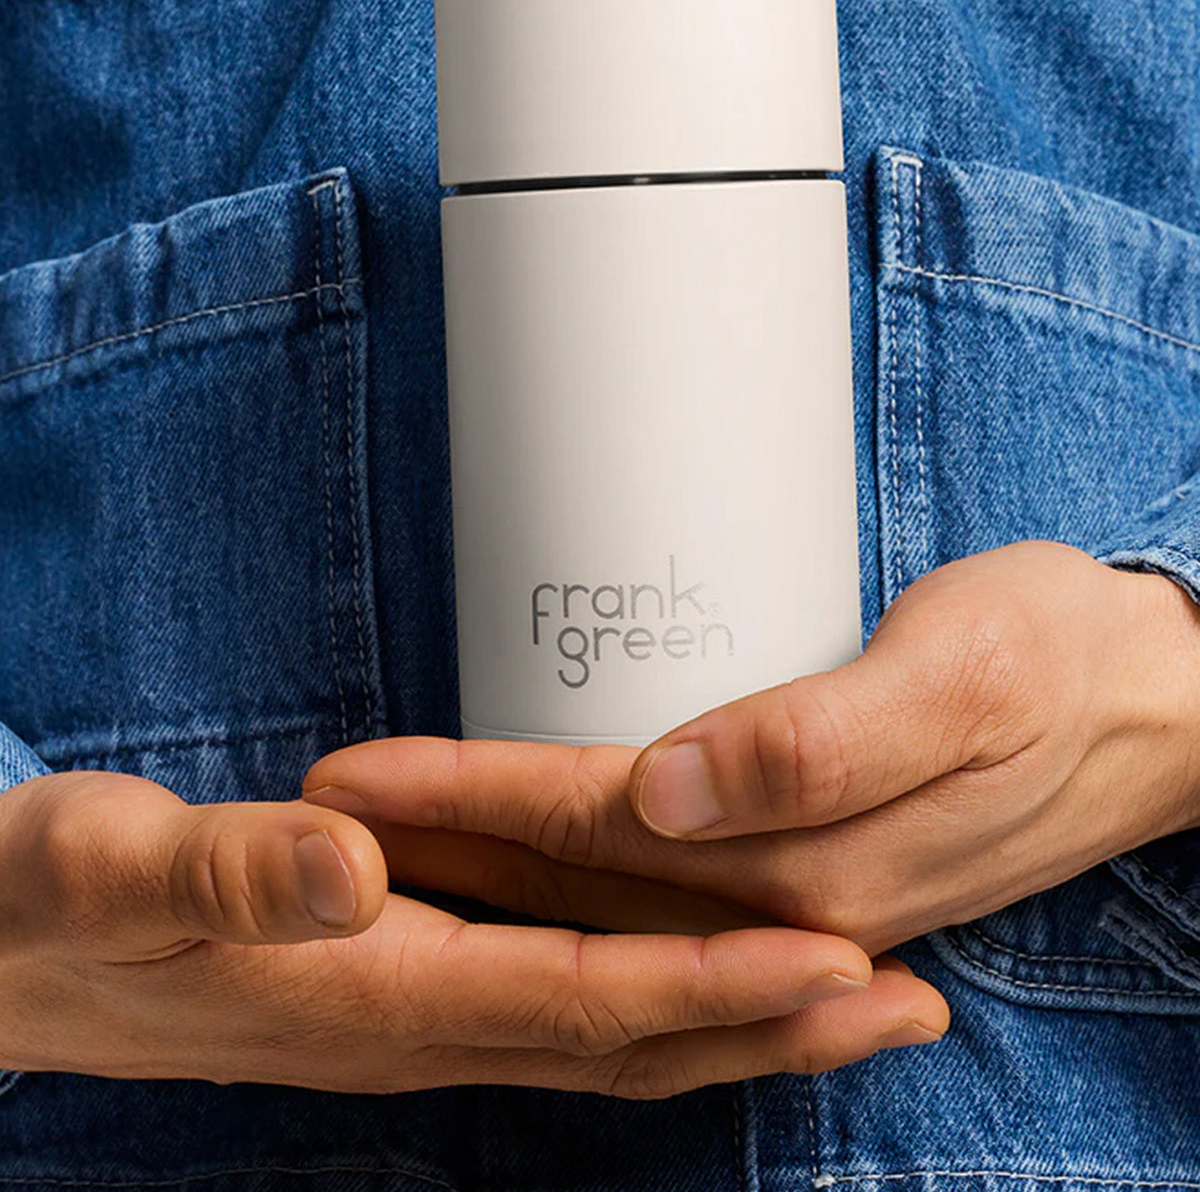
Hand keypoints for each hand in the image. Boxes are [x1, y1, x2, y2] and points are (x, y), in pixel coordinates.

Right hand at [0, 769, 945, 1098]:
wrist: (7, 958)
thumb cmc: (59, 907)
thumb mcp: (118, 868)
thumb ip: (235, 872)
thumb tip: (351, 859)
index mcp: (370, 990)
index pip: (579, 998)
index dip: (711, 982)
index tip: (834, 959)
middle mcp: (416, 1026)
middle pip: (632, 1043)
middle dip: (774, 1028)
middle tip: (912, 1002)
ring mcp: (416, 1022)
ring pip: (614, 1042)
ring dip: (740, 1025)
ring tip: (858, 998)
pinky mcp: (408, 995)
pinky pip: (567, 1016)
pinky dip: (661, 1005)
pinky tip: (705, 978)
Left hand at [301, 541, 1199, 958]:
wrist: (1153, 704)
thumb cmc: (1060, 662)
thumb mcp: (965, 675)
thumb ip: (822, 741)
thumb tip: (672, 791)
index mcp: (805, 870)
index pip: (587, 837)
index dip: (460, 802)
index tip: (349, 781)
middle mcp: (787, 909)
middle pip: (572, 881)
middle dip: (438, 844)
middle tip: (321, 806)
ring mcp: (797, 901)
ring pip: (603, 897)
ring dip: (487, 868)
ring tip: (387, 834)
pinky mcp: (809, 869)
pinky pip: (656, 890)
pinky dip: (570, 879)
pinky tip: (527, 865)